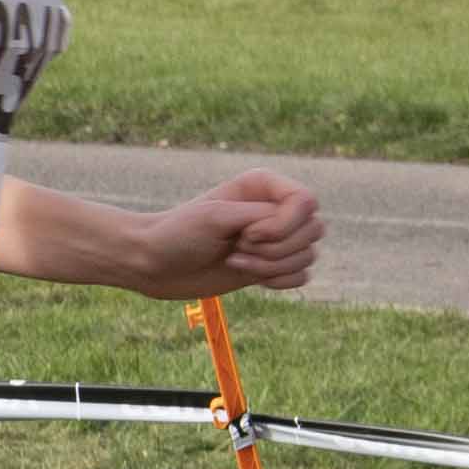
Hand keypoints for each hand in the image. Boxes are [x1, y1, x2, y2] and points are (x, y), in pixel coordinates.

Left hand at [143, 170, 322, 297]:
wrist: (153, 264)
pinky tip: (246, 276)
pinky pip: (302, 276)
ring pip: (309, 255)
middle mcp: (274, 210)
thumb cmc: (178, 234)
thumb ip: (261, 215)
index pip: (307, 201)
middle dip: (277, 248)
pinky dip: (280, 281)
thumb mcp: (215, 217)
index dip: (284, 224)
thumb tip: (304, 222)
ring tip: (234, 261)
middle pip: (314, 230)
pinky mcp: (270, 266)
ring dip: (273, 266)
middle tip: (237, 248)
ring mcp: (274, 240)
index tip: (246, 234)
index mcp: (264, 187)